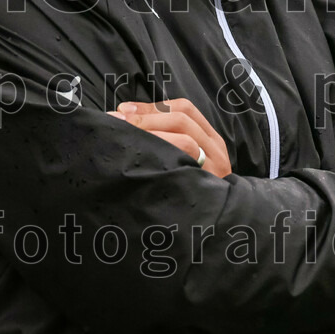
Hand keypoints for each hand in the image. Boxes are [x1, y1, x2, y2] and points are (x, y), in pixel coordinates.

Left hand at [108, 98, 231, 177]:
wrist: (216, 227)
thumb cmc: (193, 187)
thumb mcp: (192, 158)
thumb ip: (172, 138)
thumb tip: (129, 118)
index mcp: (210, 138)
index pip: (184, 109)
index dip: (152, 106)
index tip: (125, 110)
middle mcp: (215, 150)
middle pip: (181, 121)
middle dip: (146, 118)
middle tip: (118, 122)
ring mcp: (214, 169)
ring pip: (184, 142)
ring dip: (150, 135)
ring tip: (125, 137)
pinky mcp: (206, 188)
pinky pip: (182, 168)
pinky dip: (159, 160)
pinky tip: (139, 163)